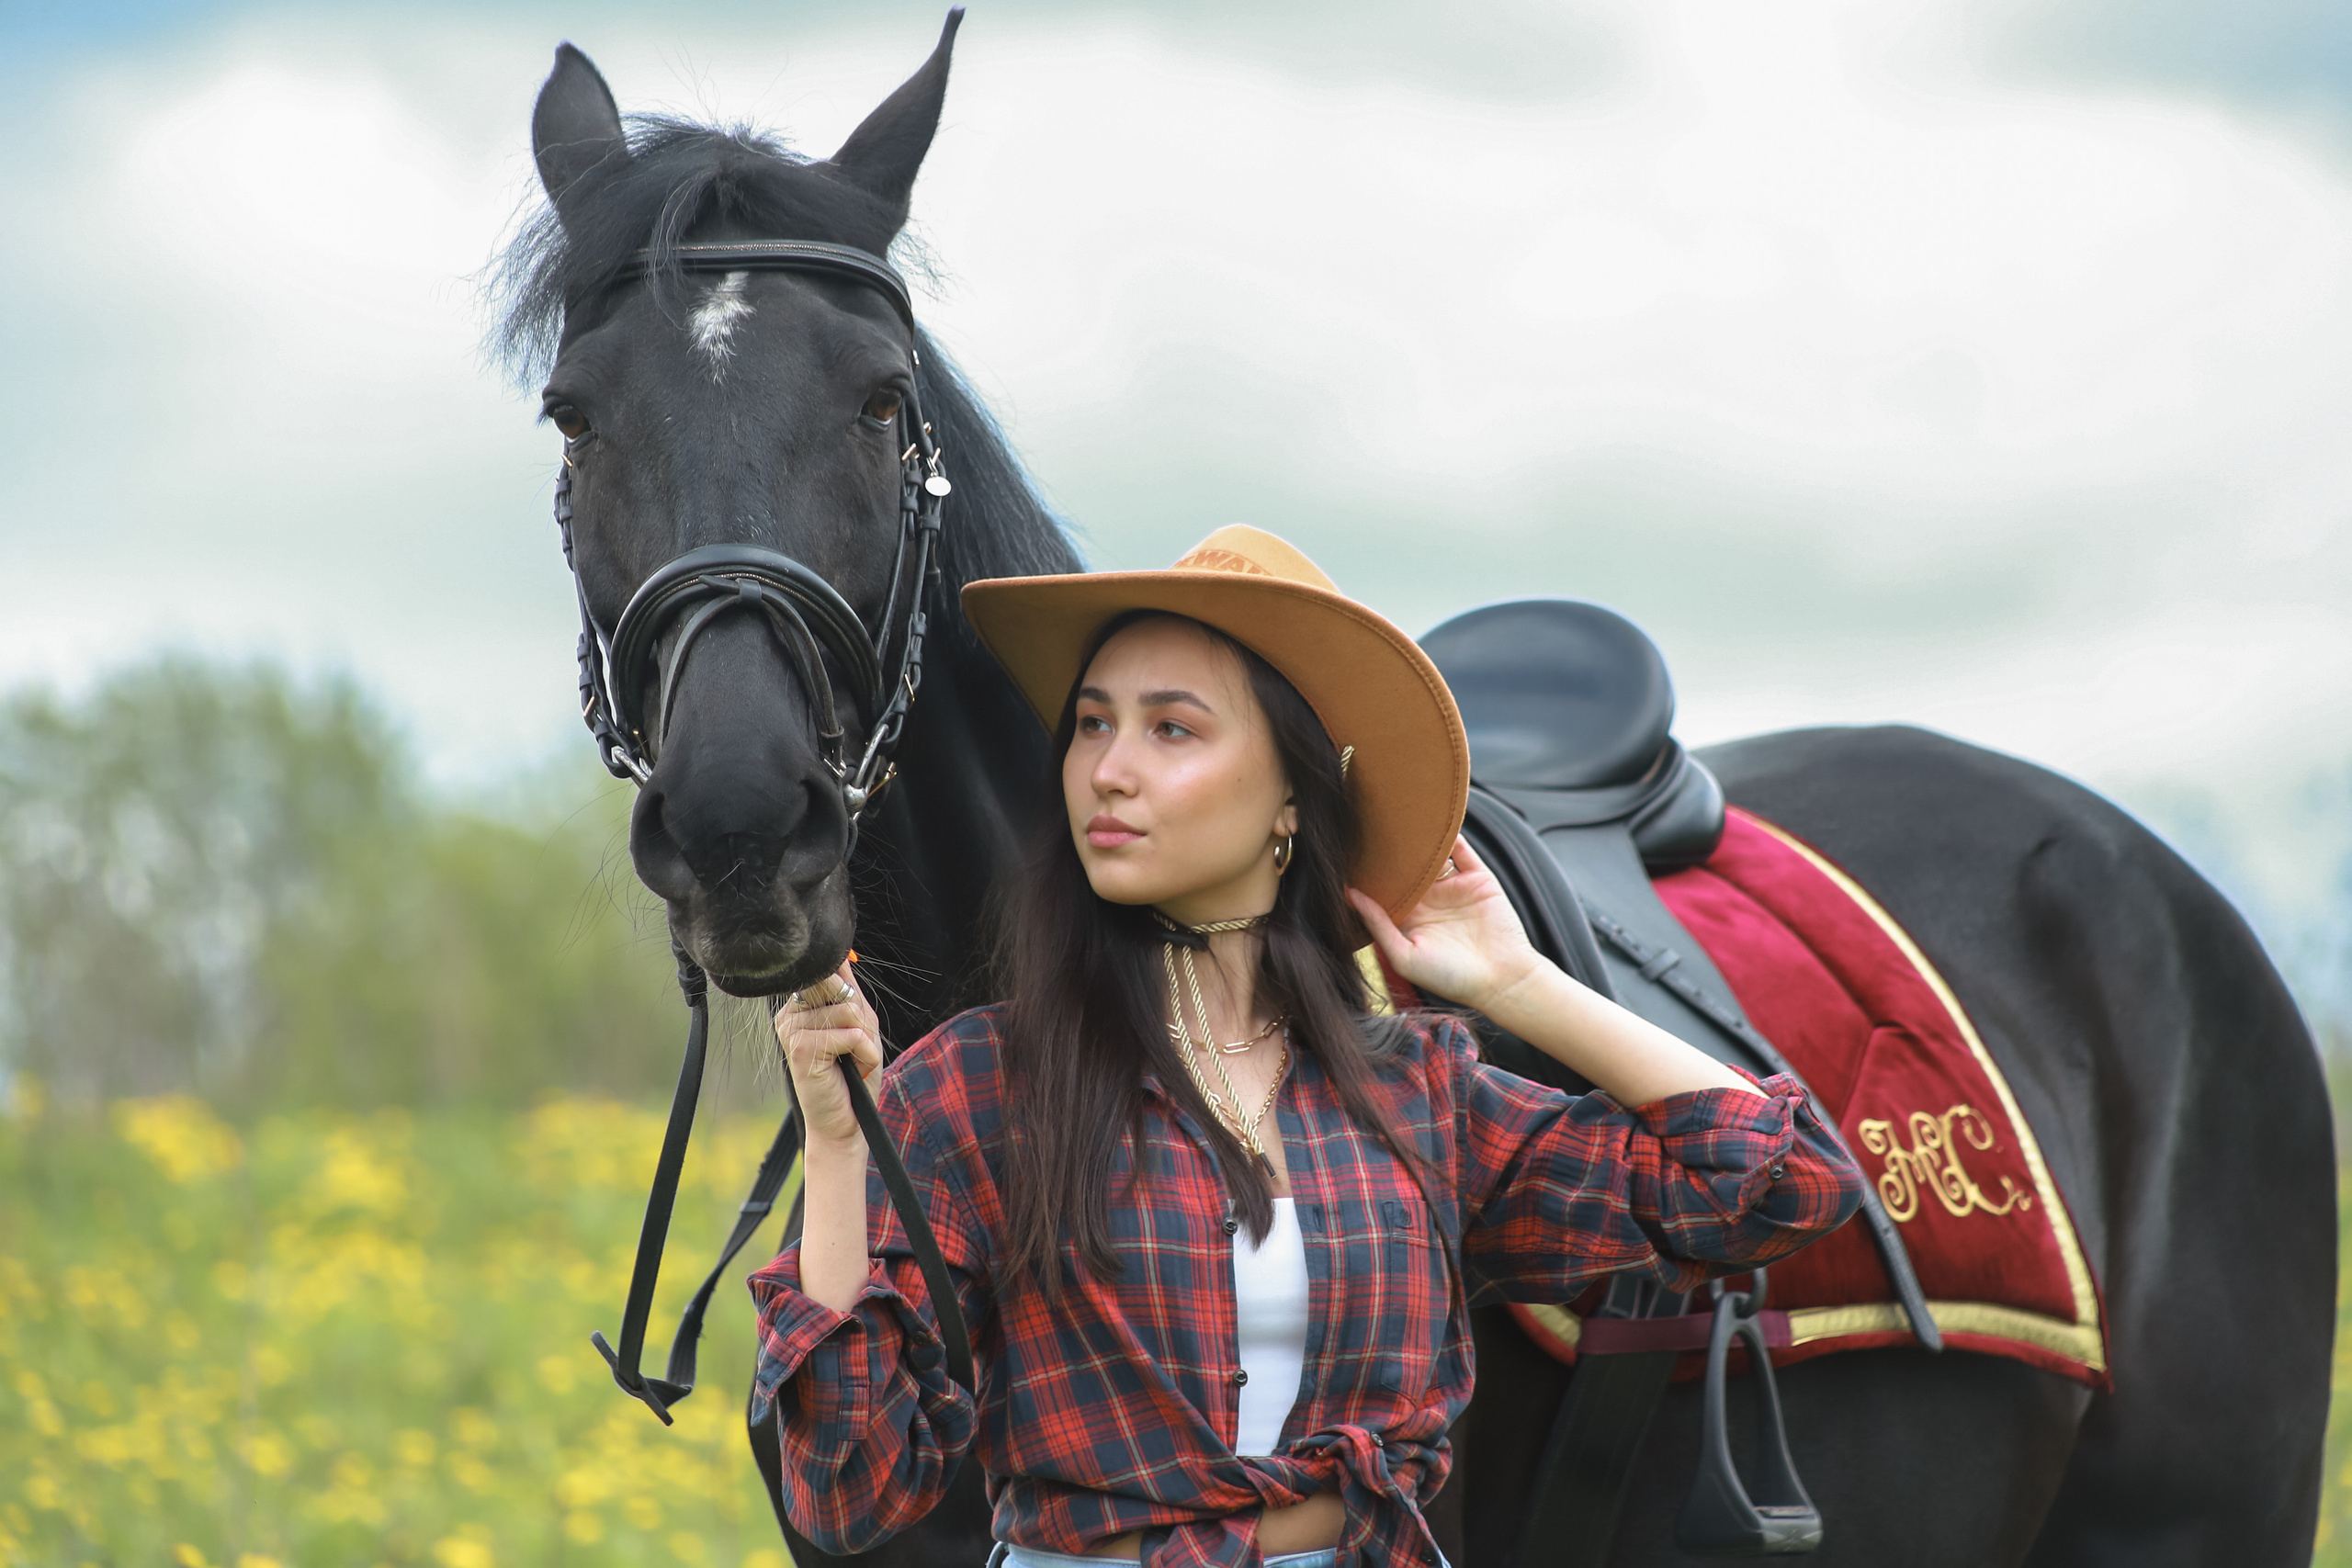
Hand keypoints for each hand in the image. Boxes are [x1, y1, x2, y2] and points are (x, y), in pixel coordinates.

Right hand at [774, 961, 884, 1147]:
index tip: (852, 1025)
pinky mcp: (801, 1047)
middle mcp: (790, 1014)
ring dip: (865, 1042)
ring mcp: (791, 1029)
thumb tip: (843, 956)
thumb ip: (850, 992)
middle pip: (842, 988)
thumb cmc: (853, 1077)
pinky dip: (865, 1054)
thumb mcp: (860, 1027)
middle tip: (856, 1049)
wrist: (845, 1123)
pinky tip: (853, 1070)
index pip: (830, 974)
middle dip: (862, 1021)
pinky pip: (852, 1034)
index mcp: (800, 1007)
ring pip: (850, 1011)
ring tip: (853, 1062)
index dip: (852, 995)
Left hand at [1347, 835, 1548, 1013]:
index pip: (1383, 890)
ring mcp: (1453, 888)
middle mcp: (1429, 901)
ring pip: (1431, 856)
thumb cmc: (1451, 978)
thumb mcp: (1404, 957)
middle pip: (1404, 869)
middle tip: (1369, 828)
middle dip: (1390, 852)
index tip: (1348, 856)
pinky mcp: (1477, 878)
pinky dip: (1451, 835)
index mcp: (1408, 919)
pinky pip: (1462, 850)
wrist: (1501, 980)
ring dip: (1418, 840)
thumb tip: (1351, 895)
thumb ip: (1378, 925)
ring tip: (1400, 820)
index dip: (1369, 875)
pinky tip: (1436, 821)